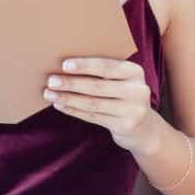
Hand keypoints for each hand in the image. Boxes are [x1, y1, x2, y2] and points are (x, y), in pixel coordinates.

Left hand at [44, 57, 158, 152]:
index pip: (106, 66)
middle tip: (51, 81)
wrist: (145, 128)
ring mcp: (133, 110)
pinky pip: (93, 116)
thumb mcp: (120, 80)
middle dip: (71, 83)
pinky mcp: (125, 126)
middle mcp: (137, 90)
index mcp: (134, 72)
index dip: (84, 65)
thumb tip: (63, 65)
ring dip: (68, 98)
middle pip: (97, 86)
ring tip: (49, 94)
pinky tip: (60, 105)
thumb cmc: (123, 96)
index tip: (64, 65)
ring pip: (93, 103)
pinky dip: (74, 110)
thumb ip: (102, 72)